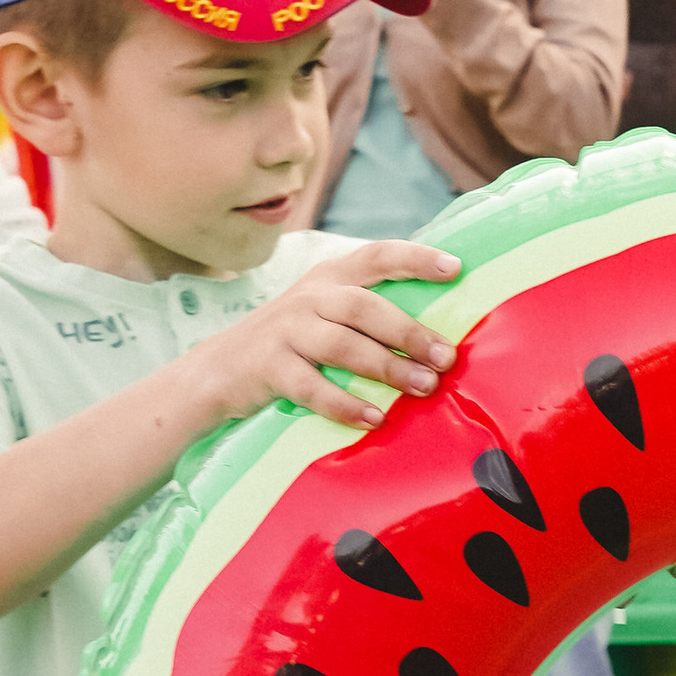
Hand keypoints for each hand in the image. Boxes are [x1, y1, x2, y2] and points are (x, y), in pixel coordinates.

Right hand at [189, 236, 460, 433]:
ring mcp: (286, 330)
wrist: (219, 370)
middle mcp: (309, 297)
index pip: (377, 256)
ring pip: (342, 345)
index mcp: (331, 277)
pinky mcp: (268, 366)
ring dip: (386, 367)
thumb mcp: (324, 313)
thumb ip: (368, 314)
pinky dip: (344, 403)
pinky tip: (373, 418)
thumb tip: (439, 338)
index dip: (415, 259)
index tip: (455, 268)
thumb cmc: (293, 343)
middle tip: (446, 358)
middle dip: (409, 332)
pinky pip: (311, 386)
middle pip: (364, 307)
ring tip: (423, 387)